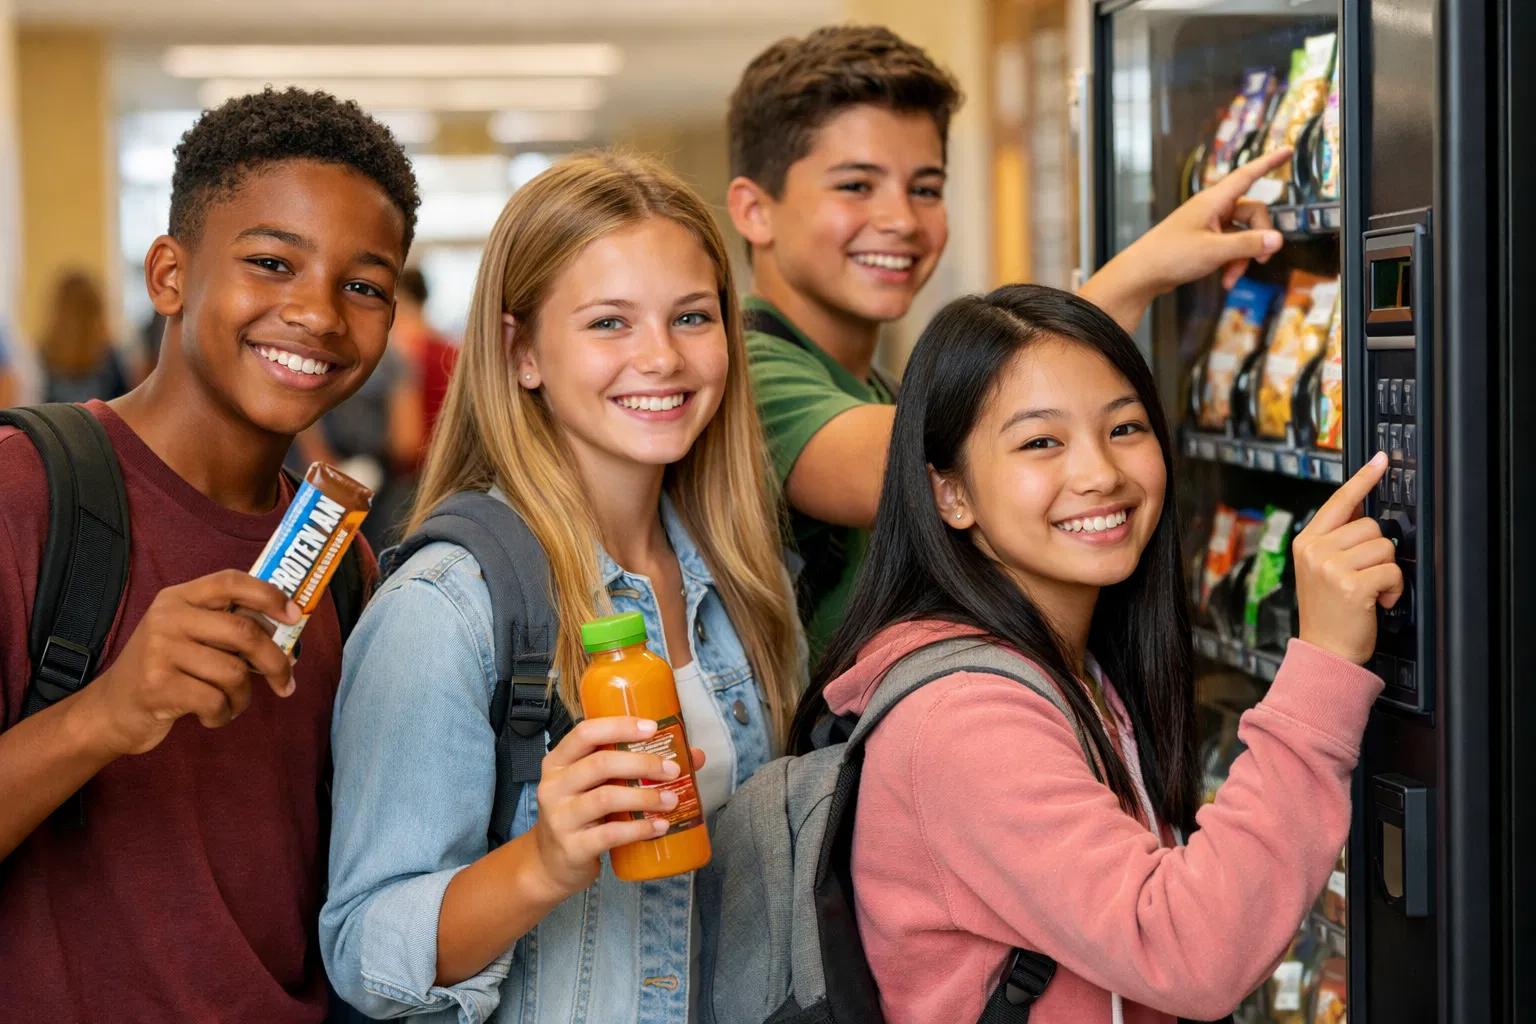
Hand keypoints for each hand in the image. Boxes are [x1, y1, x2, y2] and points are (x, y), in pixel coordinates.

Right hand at [76, 570, 299, 756]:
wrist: (111, 709)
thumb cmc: (165, 670)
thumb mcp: (189, 637)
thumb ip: (228, 630)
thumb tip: (289, 641)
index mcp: (180, 598)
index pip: (230, 581)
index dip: (269, 594)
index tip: (295, 615)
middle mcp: (168, 618)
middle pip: (244, 632)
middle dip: (276, 662)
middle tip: (287, 682)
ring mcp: (159, 651)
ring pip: (234, 673)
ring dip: (243, 696)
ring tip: (232, 702)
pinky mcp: (158, 686)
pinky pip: (215, 701)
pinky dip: (223, 715)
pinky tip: (212, 715)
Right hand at [529, 717, 705, 897]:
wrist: (550, 865)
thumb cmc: (580, 816)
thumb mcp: (594, 786)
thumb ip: (633, 767)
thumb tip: (694, 756)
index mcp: (558, 762)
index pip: (585, 733)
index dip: (619, 726)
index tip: (652, 728)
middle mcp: (554, 785)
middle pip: (600, 763)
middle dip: (642, 763)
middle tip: (672, 769)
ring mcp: (560, 817)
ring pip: (606, 798)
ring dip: (645, 796)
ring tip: (671, 799)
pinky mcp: (572, 847)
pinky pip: (610, 834)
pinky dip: (640, 828)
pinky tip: (660, 826)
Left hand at [1136, 147, 1294, 289]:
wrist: (1140, 275)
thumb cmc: (1170, 256)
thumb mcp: (1214, 251)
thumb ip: (1248, 244)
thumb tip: (1278, 239)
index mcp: (1213, 201)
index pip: (1247, 174)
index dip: (1269, 163)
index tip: (1288, 150)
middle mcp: (1212, 208)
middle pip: (1252, 213)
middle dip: (1258, 238)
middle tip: (1260, 261)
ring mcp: (1207, 225)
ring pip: (1241, 233)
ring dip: (1243, 256)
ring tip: (1232, 279)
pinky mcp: (1203, 241)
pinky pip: (1229, 245)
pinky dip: (1231, 262)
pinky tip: (1226, 279)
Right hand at [1294, 453, 1405, 663]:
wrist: (1324, 653)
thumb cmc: (1328, 613)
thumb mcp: (1320, 570)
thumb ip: (1336, 540)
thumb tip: (1365, 511)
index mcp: (1306, 542)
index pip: (1339, 502)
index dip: (1363, 480)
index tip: (1381, 460)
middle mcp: (1315, 550)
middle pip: (1371, 526)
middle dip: (1377, 552)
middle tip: (1363, 577)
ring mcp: (1331, 566)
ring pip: (1385, 547)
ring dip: (1387, 572)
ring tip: (1370, 592)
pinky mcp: (1351, 584)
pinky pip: (1392, 570)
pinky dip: (1393, 588)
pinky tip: (1378, 602)